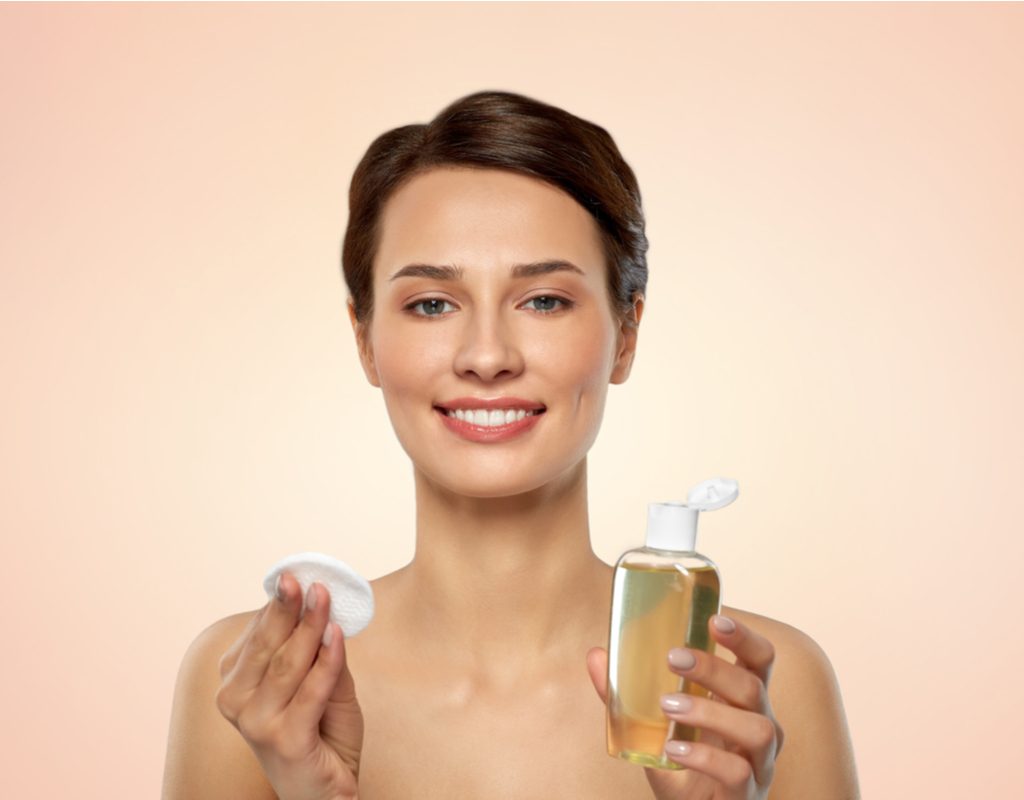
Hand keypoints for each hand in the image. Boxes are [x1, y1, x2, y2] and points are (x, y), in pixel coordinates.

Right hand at [216, 572, 363, 799]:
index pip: (257, 634)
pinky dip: (328, 661)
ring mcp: (257, 724)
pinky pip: (312, 690)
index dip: (278, 604)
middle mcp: (236, 703)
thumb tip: (322, 606)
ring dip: (311, 626)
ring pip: (289, 663)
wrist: (326, 793)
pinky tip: (337, 635)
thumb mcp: (321, 684)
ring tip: (327, 598)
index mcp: (235, 685)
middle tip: (306, 578)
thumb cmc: (321, 735)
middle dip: (289, 607)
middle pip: (268, 644)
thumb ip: (318, 651)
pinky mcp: (285, 740)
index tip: (295, 574)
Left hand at [587, 614, 783, 799]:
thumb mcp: (653, 723)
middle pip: (754, 687)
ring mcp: (759, 763)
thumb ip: (626, 693)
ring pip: (757, 729)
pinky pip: (738, 773)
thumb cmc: (682, 762)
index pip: (760, 659)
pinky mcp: (746, 796)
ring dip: (711, 712)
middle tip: (673, 658)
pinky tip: (673, 748)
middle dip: (714, 668)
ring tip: (668, 705)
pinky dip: (704, 757)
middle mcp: (760, 726)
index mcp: (743, 700)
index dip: (744, 637)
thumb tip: (596, 655)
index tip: (714, 620)